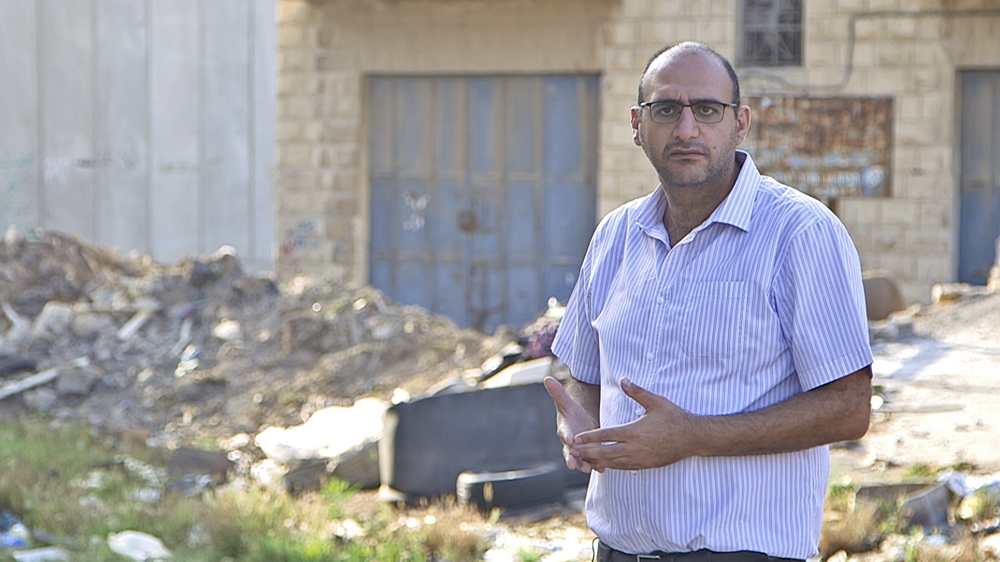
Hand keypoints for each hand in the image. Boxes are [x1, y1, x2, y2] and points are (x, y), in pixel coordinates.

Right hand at [543, 376, 598, 472]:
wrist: (580, 422)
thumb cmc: (572, 412)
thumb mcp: (567, 402)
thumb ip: (558, 393)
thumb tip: (547, 378)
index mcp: (565, 430)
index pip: (564, 433)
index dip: (566, 436)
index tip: (569, 439)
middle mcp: (571, 443)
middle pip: (568, 452)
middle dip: (570, 458)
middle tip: (572, 464)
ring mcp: (580, 451)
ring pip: (580, 460)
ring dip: (583, 465)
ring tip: (588, 469)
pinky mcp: (590, 455)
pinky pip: (592, 462)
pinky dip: (596, 466)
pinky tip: (603, 469)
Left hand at [573, 378, 697, 469]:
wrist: (692, 438)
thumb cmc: (674, 418)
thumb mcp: (656, 401)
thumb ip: (637, 392)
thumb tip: (624, 380)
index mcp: (635, 431)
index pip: (606, 435)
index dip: (590, 437)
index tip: (577, 438)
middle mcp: (635, 448)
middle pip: (605, 452)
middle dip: (588, 452)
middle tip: (573, 451)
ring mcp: (640, 459)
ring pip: (613, 463)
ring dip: (597, 461)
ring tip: (583, 459)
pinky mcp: (646, 465)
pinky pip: (624, 468)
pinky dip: (612, 466)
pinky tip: (605, 465)